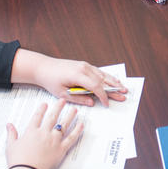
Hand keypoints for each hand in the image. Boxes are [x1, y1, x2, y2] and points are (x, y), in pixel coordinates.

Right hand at [0, 99, 82, 168]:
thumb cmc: (18, 161)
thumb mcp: (10, 146)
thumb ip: (11, 134)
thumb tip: (9, 125)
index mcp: (31, 131)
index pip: (37, 116)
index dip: (42, 109)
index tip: (45, 104)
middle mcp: (44, 133)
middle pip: (52, 117)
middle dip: (58, 107)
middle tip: (63, 101)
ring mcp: (53, 141)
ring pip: (63, 125)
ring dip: (70, 116)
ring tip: (74, 110)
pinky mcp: (61, 150)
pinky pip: (71, 138)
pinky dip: (77, 131)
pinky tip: (81, 125)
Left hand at [12, 49, 126, 106]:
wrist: (43, 67)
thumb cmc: (51, 80)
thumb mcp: (62, 94)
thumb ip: (78, 99)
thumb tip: (92, 102)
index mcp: (78, 75)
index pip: (96, 86)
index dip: (103, 96)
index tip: (107, 104)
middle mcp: (84, 68)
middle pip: (103, 80)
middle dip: (114, 89)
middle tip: (124, 95)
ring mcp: (84, 65)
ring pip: (103, 74)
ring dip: (113, 82)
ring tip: (123, 88)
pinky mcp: (84, 65)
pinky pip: (98, 71)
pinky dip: (107, 77)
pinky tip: (113, 80)